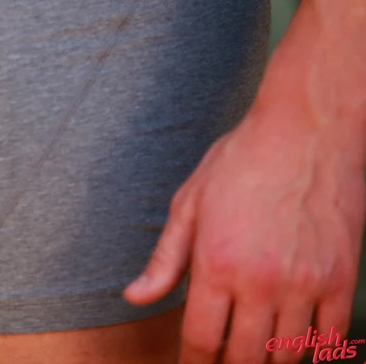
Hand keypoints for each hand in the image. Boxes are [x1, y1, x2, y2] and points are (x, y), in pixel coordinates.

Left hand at [124, 99, 365, 363]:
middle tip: (221, 360)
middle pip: (243, 357)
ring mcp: (304, 283)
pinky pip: (330, 338)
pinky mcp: (340, 279)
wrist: (305, 132)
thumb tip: (134, 297)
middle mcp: (260, 281)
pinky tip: (296, 345)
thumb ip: (164, 259)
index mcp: (215, 263)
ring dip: (268, 361)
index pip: (200, 338)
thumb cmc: (240, 162)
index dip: (192, 362)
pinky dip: (313, 351)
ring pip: (286, 354)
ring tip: (255, 353)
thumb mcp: (188, 203)